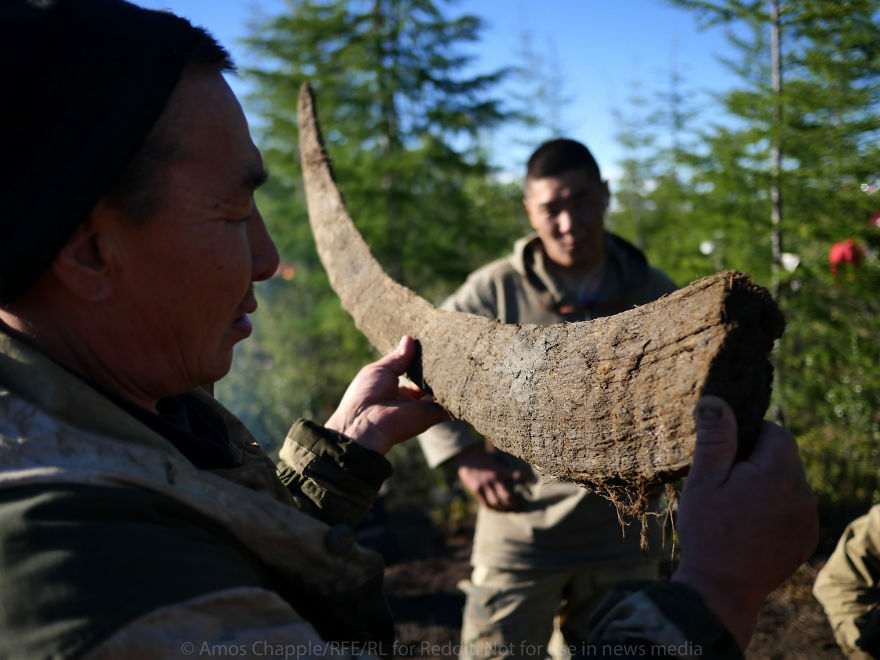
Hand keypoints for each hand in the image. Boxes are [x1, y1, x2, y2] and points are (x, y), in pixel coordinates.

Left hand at [325, 336, 448, 454]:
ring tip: (460, 360)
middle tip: (450, 351)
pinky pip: (449, 407)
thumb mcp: (380, 369)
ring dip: (449, 381)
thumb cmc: (366, 394)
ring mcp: (422, 408)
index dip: (423, 361)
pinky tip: (463, 378)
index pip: (415, 373)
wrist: (366, 422)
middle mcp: (411, 399)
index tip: (433, 346)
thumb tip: (409, 338)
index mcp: (396, 388)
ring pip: (441, 393)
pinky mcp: (432, 415)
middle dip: (438, 369)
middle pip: (430, 382)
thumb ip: (398, 357)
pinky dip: (457, 396)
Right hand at [454, 444, 535, 510]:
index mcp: (501, 469)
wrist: (467, 455)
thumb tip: (512, 474)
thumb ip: (503, 468)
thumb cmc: (483, 456)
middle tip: (518, 506)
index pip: (517, 474)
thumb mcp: (496, 460)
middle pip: (507, 495)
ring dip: (503, 508)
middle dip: (514, 503)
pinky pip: (485, 503)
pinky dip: (491, 507)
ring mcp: (485, 485)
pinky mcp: (477, 489)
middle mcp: (494, 478)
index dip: (527, 478)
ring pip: (496, 502)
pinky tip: (495, 508)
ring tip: (507, 509)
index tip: (535, 482)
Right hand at [672, 395, 817, 649]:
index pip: (775, 432)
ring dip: (765, 485)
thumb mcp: (703, 479)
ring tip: (733, 507)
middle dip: (755, 461)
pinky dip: (774, 509)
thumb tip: (717, 399)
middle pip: (783, 458)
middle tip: (723, 483)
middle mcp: (804, 493)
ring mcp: (808, 519)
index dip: (747, 436)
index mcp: (779, 472)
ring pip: (788, 484)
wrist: (721, 589)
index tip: (723, 456)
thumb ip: (715, 437)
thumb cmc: (708, 530)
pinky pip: (793, 509)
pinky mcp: (805, 539)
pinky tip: (747, 525)